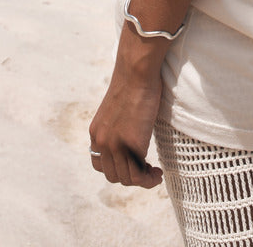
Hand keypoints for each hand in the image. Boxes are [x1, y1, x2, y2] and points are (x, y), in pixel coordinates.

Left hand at [89, 54, 163, 187]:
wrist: (136, 71)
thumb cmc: (134, 82)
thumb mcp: (118, 108)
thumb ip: (119, 124)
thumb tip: (131, 129)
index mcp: (96, 132)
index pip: (99, 164)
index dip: (116, 168)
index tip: (132, 164)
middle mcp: (101, 142)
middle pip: (112, 175)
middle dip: (130, 177)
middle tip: (147, 170)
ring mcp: (115, 145)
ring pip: (126, 179)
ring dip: (141, 181)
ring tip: (154, 174)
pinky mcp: (131, 145)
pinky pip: (138, 175)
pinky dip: (148, 180)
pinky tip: (157, 173)